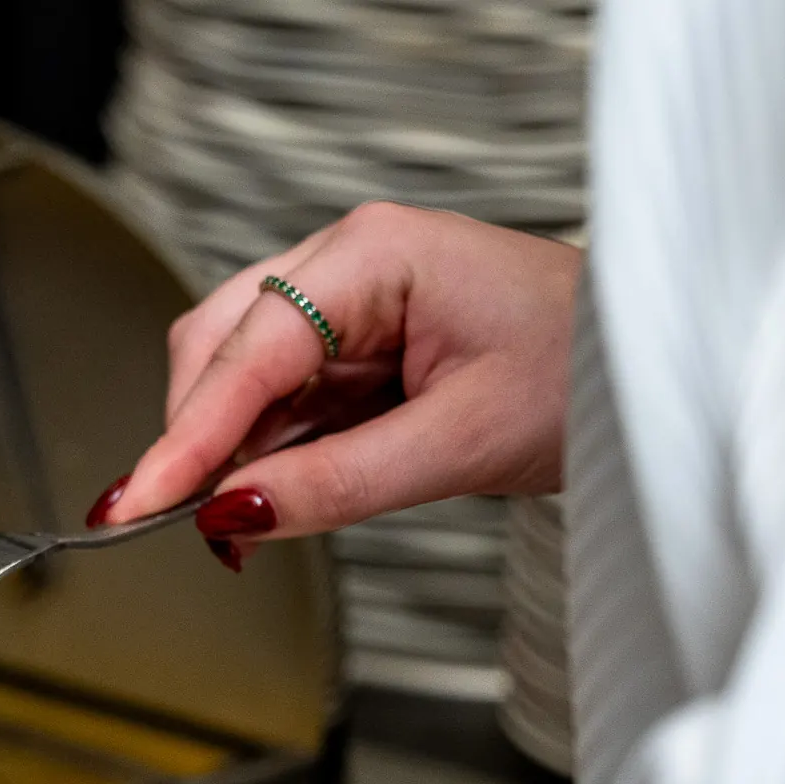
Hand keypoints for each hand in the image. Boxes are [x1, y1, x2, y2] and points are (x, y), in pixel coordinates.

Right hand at [89, 202, 581, 568]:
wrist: (650, 363)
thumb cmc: (586, 370)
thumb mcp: (463, 442)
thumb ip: (339, 483)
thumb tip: (232, 516)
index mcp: (375, 256)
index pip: (248, 351)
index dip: (185, 436)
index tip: (134, 505)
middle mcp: (346, 264)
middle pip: (217, 350)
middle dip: (196, 440)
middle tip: (193, 526)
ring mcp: (344, 301)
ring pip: (236, 378)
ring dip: (228, 453)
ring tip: (244, 524)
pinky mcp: (350, 343)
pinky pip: (276, 399)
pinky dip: (262, 453)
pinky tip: (273, 495)